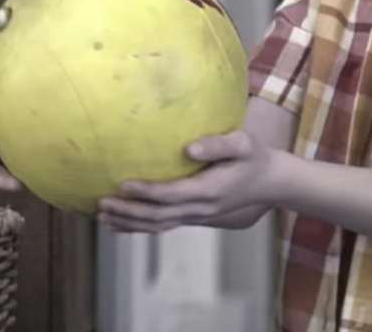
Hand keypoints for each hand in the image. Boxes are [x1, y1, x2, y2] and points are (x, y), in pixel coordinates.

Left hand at [97, 130, 277, 233]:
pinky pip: (164, 225)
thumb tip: (188, 148)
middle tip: (101, 204)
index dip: (146, 192)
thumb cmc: (254, 157)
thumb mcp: (243, 144)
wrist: (270, 182)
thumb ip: (217, 144)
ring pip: (158, 225)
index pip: (171, 194)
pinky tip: (122, 224)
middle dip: (128, 212)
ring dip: (130, 223)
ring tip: (103, 218)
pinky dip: (141, 227)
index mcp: (209, 190)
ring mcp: (197, 216)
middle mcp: (201, 208)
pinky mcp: (195, 216)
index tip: (123, 185)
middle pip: (158, 216)